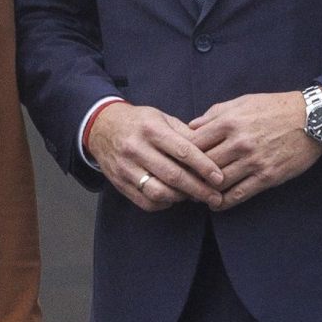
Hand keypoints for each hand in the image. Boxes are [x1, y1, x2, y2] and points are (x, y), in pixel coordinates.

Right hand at [89, 100, 224, 211]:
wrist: (101, 127)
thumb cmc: (140, 123)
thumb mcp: (162, 118)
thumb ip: (185, 134)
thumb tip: (211, 151)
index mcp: (151, 129)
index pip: (183, 151)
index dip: (204, 166)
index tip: (219, 178)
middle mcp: (136, 148)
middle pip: (173, 175)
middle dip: (198, 189)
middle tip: (216, 197)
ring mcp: (126, 168)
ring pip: (159, 192)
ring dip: (181, 198)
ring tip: (195, 197)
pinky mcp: (119, 183)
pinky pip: (146, 202)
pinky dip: (164, 204)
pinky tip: (174, 198)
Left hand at [189, 93, 321, 209]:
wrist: (312, 119)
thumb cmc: (275, 107)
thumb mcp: (243, 102)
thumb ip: (215, 114)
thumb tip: (191, 126)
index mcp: (229, 121)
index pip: (194, 143)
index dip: (181, 154)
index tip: (176, 162)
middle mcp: (239, 142)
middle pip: (203, 165)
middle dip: (190, 175)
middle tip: (181, 183)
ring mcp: (253, 161)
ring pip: (219, 182)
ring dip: (205, 191)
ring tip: (197, 195)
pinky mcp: (267, 176)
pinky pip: (239, 194)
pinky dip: (224, 202)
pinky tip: (216, 204)